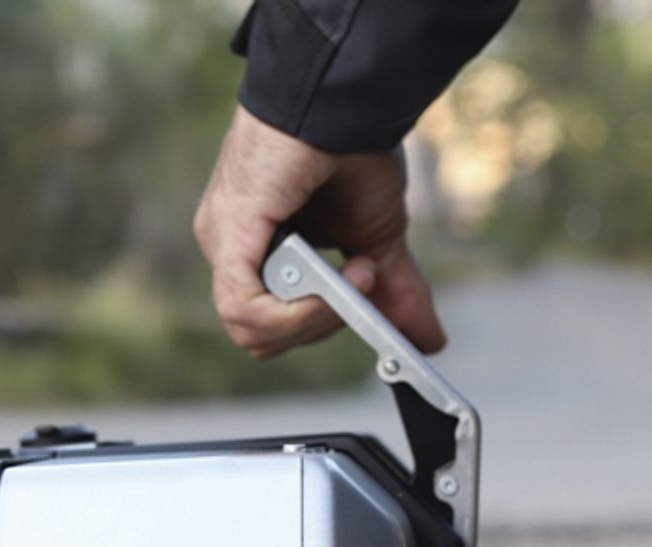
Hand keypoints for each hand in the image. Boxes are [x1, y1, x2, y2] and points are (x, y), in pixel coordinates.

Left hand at [193, 105, 446, 358]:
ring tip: (355, 273)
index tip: (366, 306)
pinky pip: (243, 308)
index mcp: (257, 251)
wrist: (348, 102)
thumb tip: (427, 339)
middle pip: (261, 336)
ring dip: (316, 317)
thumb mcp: (379, 238)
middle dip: (320, 324)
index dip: (319, 328)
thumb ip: (393, 292)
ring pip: (250, 330)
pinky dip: (294, 314)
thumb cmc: (353, 152)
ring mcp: (223, 241)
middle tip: (362, 280)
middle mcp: (231, 248)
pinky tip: (331, 288)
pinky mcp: (228, 233)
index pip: (271, 326)